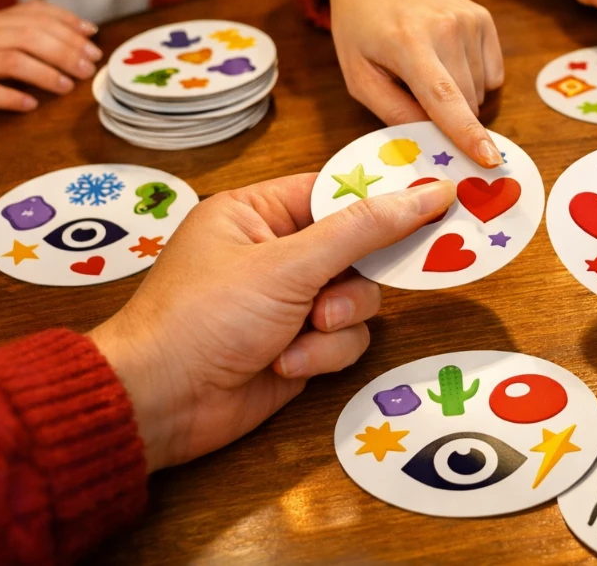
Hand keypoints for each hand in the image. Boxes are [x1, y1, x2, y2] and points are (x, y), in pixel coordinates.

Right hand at [0, 1, 100, 110]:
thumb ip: (24, 34)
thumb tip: (79, 33)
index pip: (33, 13)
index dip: (66, 23)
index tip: (92, 37)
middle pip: (29, 35)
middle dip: (65, 50)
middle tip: (88, 67)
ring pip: (12, 59)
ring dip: (46, 72)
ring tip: (68, 86)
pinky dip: (10, 97)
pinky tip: (30, 104)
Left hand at [89, 173, 456, 471]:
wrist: (160, 404)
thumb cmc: (207, 316)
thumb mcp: (288, 264)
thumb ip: (364, 230)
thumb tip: (431, 194)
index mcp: (258, 213)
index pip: (337, 191)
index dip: (384, 199)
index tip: (436, 200)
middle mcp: (276, 253)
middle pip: (358, 249)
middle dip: (354, 277)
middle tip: (354, 282)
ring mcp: (289, 302)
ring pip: (358, 299)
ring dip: (338, 320)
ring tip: (305, 331)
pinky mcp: (300, 346)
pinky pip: (343, 339)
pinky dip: (323, 353)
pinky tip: (286, 362)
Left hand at [316, 0, 504, 168]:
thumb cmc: (361, 28)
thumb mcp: (358, 76)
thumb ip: (392, 111)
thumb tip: (433, 138)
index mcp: (408, 43)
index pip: (444, 97)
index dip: (467, 133)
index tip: (491, 159)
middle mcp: (446, 28)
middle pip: (466, 102)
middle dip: (448, 117)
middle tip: (416, 95)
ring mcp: (470, 20)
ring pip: (481, 92)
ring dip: (459, 97)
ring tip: (427, 69)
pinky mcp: (484, 18)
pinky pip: (492, 75)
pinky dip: (473, 80)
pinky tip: (447, 61)